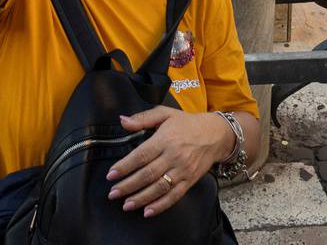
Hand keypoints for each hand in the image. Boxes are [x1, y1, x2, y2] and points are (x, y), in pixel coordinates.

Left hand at [107, 109, 234, 216]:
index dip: (125, 166)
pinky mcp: (190, 181)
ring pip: (159, 188)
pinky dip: (160, 206)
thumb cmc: (187, 123)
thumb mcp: (165, 114)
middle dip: (128, 186)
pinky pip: (174, 196)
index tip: (111, 175)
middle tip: (113, 194)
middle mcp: (174, 156)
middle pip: (147, 174)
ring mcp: (182, 171)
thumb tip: (122, 120)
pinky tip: (147, 212)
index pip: (141, 155)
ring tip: (126, 205)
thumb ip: (142, 118)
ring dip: (141, 198)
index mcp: (165, 139)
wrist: (215, 135)